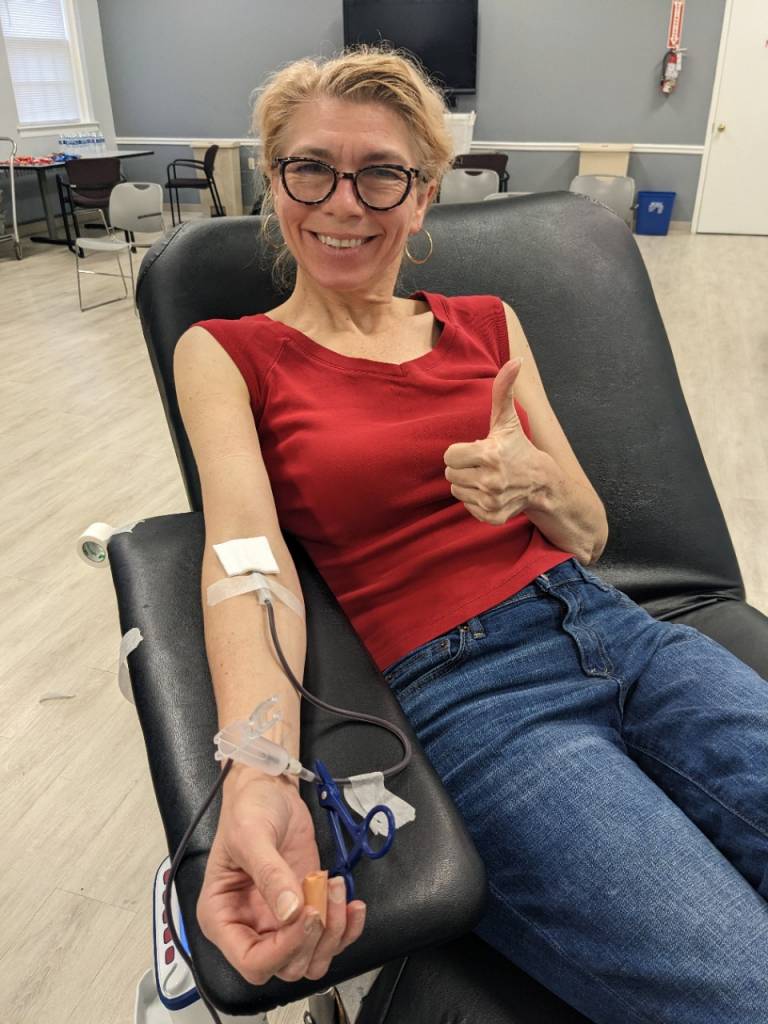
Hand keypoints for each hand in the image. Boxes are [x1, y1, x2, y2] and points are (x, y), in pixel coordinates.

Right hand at [197, 766, 366, 983]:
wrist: (270, 790)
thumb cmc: (248, 809)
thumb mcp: (252, 836)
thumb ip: (270, 874)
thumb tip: (290, 912)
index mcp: (222, 917)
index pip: (252, 962)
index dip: (282, 949)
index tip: (305, 915)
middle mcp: (250, 927)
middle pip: (286, 966)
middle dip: (312, 938)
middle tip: (323, 895)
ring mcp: (280, 922)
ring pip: (311, 959)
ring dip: (333, 933)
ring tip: (337, 889)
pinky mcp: (305, 909)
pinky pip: (329, 939)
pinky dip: (346, 927)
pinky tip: (352, 903)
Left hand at [443, 358, 541, 525]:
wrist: (541, 484)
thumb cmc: (518, 448)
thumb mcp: (508, 420)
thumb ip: (504, 389)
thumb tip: (516, 360)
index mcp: (489, 455)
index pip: (449, 456)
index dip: (461, 452)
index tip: (478, 451)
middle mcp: (490, 480)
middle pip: (449, 474)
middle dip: (463, 467)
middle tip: (482, 464)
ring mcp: (491, 501)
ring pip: (456, 490)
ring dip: (467, 483)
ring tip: (487, 477)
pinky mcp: (491, 516)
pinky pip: (465, 505)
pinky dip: (474, 500)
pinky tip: (491, 492)